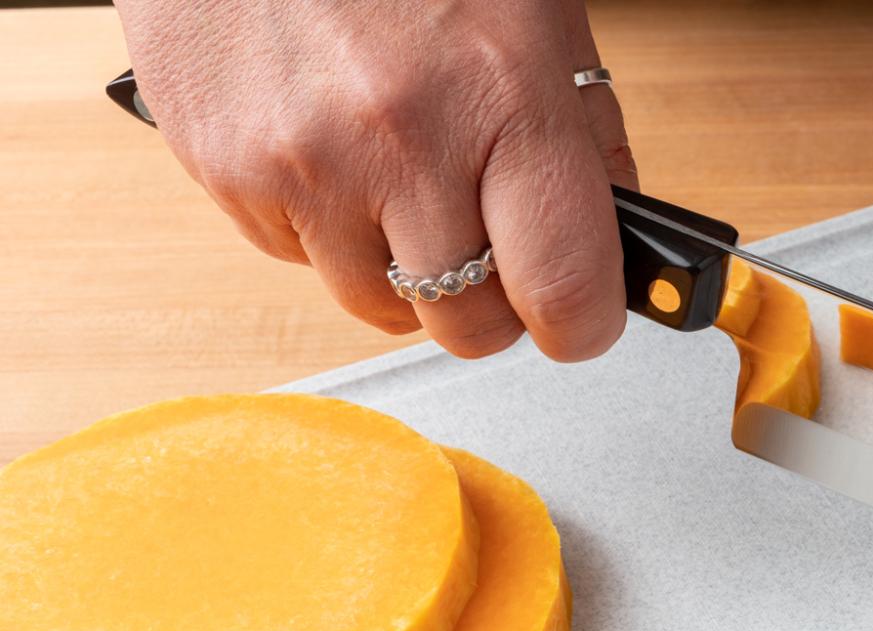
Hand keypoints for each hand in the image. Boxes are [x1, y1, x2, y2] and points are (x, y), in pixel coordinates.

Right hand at [114, 0, 638, 360]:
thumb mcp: (537, 18)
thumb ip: (586, 140)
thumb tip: (616, 244)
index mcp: (504, 94)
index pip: (565, 290)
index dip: (581, 321)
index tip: (578, 311)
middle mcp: (402, 137)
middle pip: (470, 327)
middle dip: (489, 302)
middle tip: (486, 241)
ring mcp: (304, 160)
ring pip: (381, 306)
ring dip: (401, 267)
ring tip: (399, 174)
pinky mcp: (226, 168)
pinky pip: (297, 258)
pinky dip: (323, 224)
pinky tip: (329, 143)